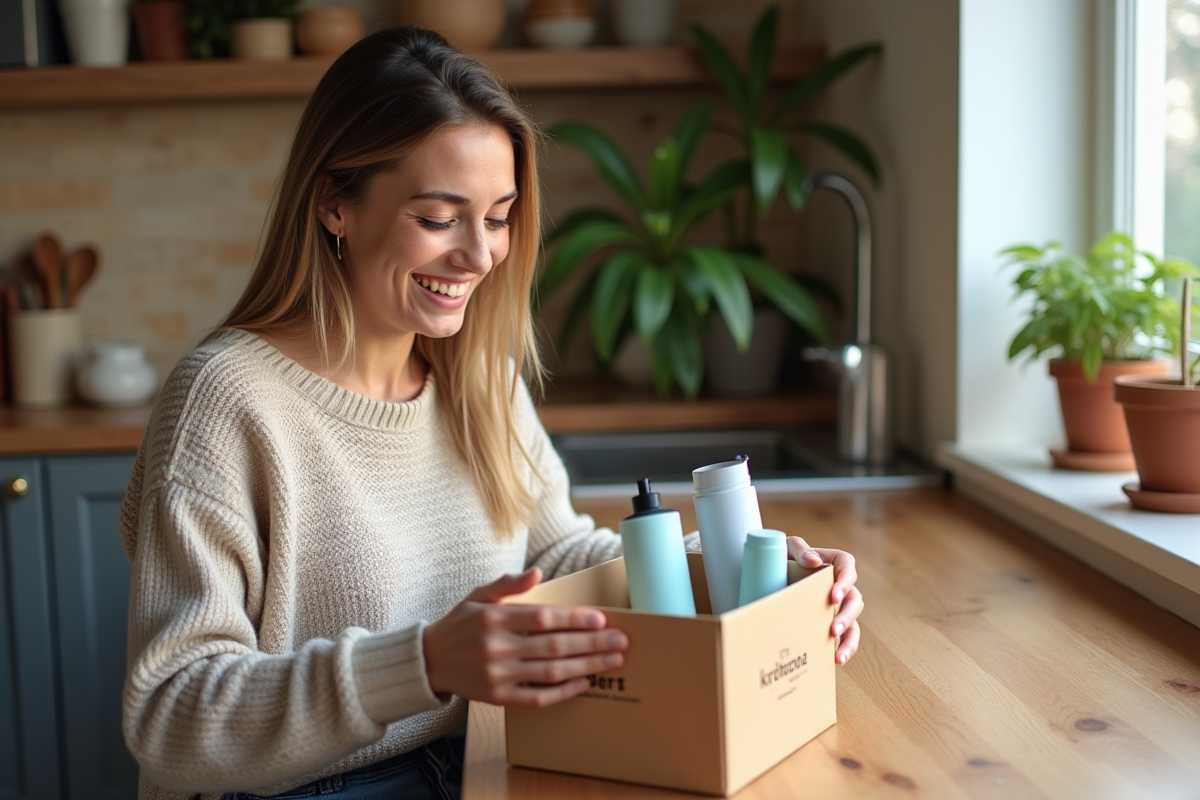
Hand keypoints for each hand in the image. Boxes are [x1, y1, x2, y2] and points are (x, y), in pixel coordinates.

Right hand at [423, 567, 628, 706]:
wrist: (429, 662)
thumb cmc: (459, 624)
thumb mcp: (477, 595)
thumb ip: (507, 584)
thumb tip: (538, 572)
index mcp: (494, 619)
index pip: (542, 618)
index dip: (574, 619)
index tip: (601, 619)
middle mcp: (497, 647)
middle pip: (554, 646)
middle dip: (591, 643)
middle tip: (619, 641)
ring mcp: (498, 675)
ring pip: (551, 671)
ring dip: (586, 666)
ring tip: (612, 660)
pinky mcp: (498, 698)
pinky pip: (536, 697)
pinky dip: (563, 692)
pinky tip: (584, 683)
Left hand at [787, 538, 862, 665]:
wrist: (769, 577)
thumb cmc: (782, 558)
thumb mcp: (788, 548)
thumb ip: (799, 549)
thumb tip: (813, 560)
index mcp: (833, 563)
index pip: (847, 566)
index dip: (845, 580)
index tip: (834, 595)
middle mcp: (840, 586)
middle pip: (855, 599)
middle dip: (847, 616)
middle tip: (834, 629)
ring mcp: (838, 606)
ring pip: (854, 623)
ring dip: (849, 639)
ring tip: (838, 655)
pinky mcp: (831, 623)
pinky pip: (845, 638)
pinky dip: (844, 649)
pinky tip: (836, 660)